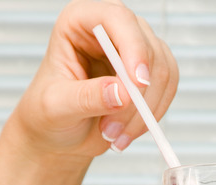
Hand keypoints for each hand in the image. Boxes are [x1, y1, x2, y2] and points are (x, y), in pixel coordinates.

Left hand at [10, 0, 177, 160]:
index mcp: (79, 22)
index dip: (133, 46)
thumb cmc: (47, 113)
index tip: (137, 83)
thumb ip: (86, 98)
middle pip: (146, 46)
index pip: (116, 18)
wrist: (58, 134)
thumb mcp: (56, 107)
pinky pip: (167, 88)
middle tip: (113, 129)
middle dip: (136, 95)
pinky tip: (128, 132)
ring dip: (145, 111)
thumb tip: (121, 94)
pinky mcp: (148, 72)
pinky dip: (153, 115)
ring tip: (114, 135)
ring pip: (162, 70)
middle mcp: (110, 29)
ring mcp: (133, 49)